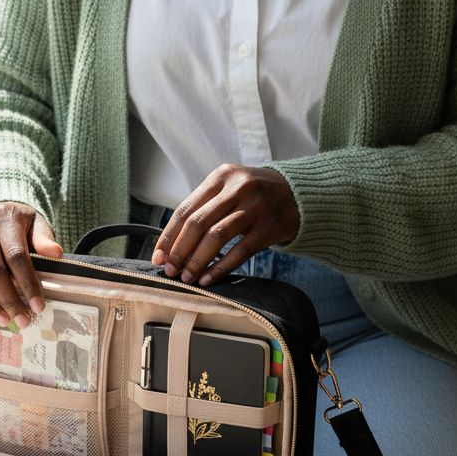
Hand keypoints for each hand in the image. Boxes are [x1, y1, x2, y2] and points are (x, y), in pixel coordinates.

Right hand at [0, 202, 62, 327]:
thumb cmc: (16, 223)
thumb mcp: (34, 223)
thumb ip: (43, 238)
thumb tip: (56, 254)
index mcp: (4, 218)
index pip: (16, 255)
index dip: (28, 283)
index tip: (39, 306)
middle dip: (9, 299)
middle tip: (23, 320)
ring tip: (3, 320)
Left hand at [151, 164, 298, 286]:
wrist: (298, 193)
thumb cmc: (254, 195)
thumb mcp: (229, 187)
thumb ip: (204, 207)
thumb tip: (171, 243)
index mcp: (221, 176)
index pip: (185, 209)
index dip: (169, 236)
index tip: (158, 257)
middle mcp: (237, 188)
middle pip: (198, 223)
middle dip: (180, 251)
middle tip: (170, 271)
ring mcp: (255, 207)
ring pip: (216, 237)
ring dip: (197, 261)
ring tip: (187, 278)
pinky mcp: (269, 227)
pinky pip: (239, 251)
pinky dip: (220, 267)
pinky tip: (208, 279)